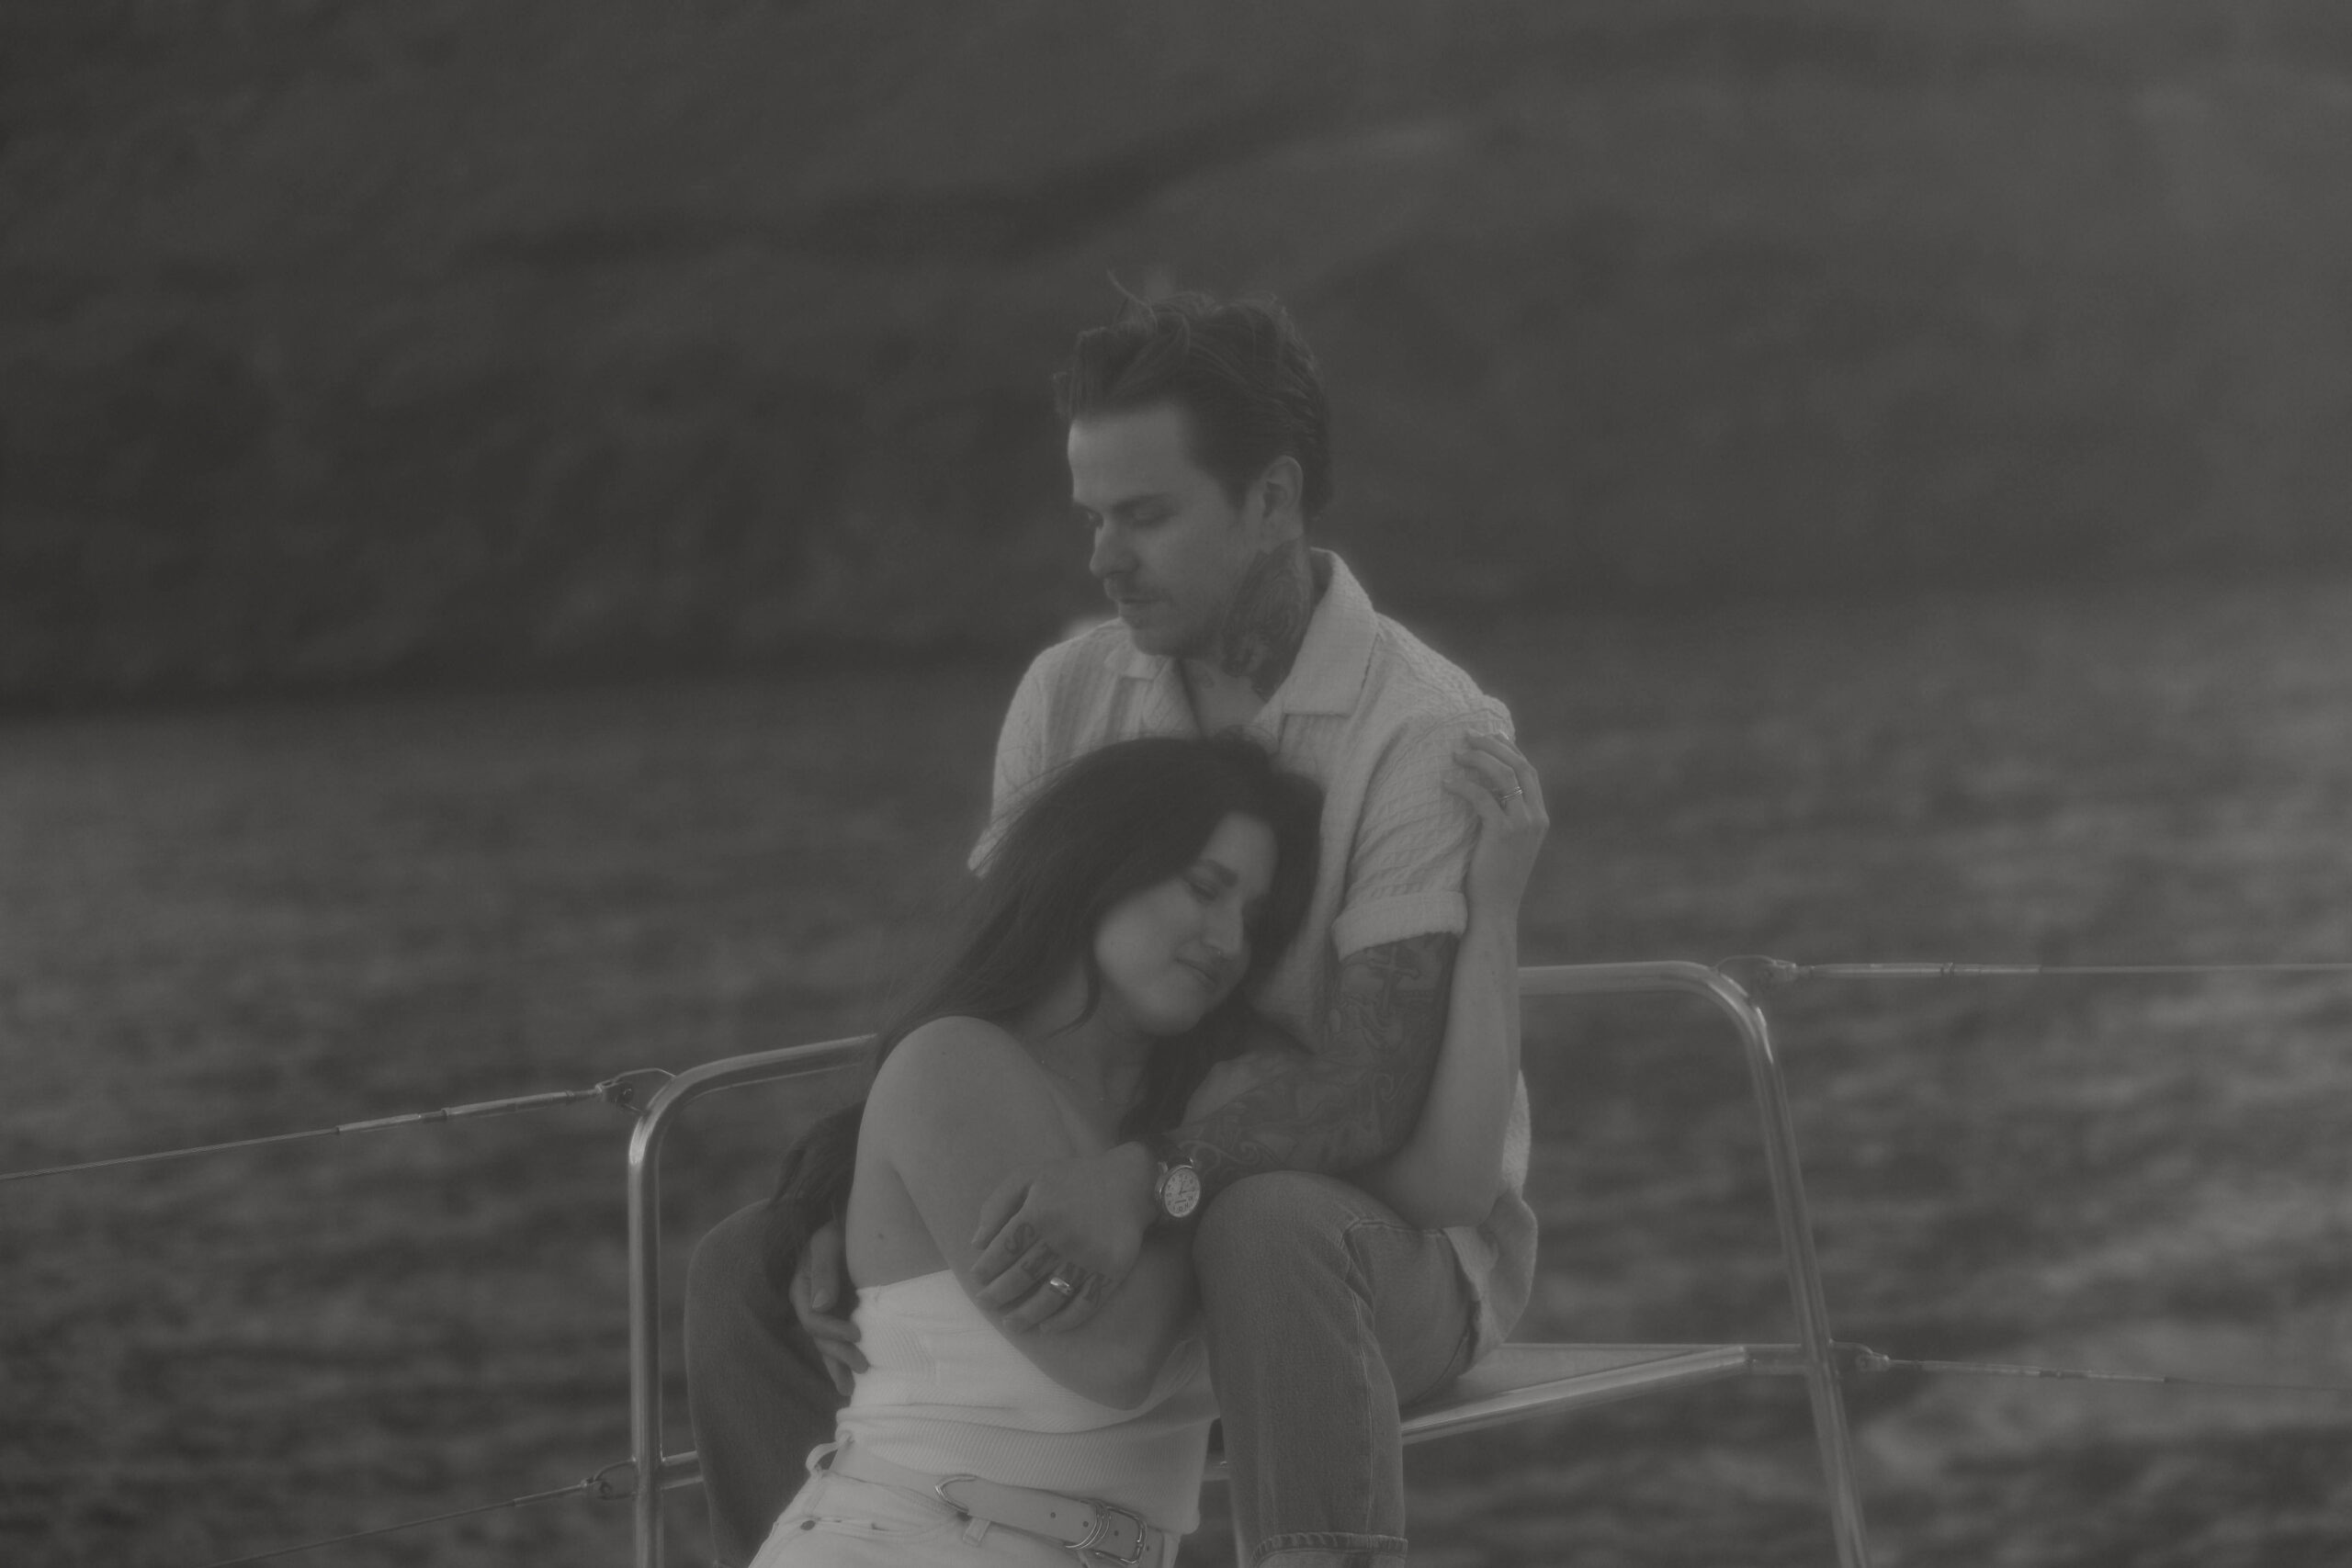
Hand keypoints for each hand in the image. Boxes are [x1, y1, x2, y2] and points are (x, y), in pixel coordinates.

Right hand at [789, 1219, 865, 1395]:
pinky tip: (850, 1382)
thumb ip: (824, 1270)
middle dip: (841, 1354)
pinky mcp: (838, 1315)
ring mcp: (824, 1312)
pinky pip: (836, 1343)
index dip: (833, 1330)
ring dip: (839, 1367)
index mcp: (802, 1288)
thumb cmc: (837, 1229)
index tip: (857, 1334)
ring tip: (852, 1390)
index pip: (813, 1319)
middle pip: (820, 1338)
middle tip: (864, 1366)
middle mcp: (810, 1305)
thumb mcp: (828, 1243)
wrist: (849, 1224)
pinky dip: (841, 1361)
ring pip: (826, 1346)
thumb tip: (821, 1305)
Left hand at [967, 1144, 1156, 1333]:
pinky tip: (1047, 1327)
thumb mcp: (1030, 1177)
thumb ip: (998, 1204)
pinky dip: (1064, 1321)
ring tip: (1011, 1324)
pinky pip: (1084, 1305)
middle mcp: (1061, 1237)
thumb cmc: (1072, 1179)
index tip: (977, 1279)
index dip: (986, 1268)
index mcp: (1039, 1213)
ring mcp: (1087, 1258)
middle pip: (1021, 1276)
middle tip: (986, 1303)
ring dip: (1026, 1315)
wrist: (1129, 1183)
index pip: (1004, 1250)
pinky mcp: (1110, 1272)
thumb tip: (977, 1243)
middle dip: (998, 1294)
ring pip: (1050, 1296)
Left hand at [1446, 732, 1547, 914]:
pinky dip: (1463, 786)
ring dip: (1478, 760)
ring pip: (1503, 776)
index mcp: (1539, 818)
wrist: (1495, 911)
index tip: (1489, 735)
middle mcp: (1536, 818)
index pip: (1529, 772)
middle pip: (1519, 766)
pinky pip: (1482, 797)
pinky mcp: (1502, 833)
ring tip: (1455, 754)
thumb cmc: (1493, 878)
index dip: (1509, 749)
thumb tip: (1484, 791)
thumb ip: (1503, 817)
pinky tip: (1446, 783)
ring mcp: (1522, 825)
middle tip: (1467, 736)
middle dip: (1494, 746)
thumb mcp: (1505, 843)